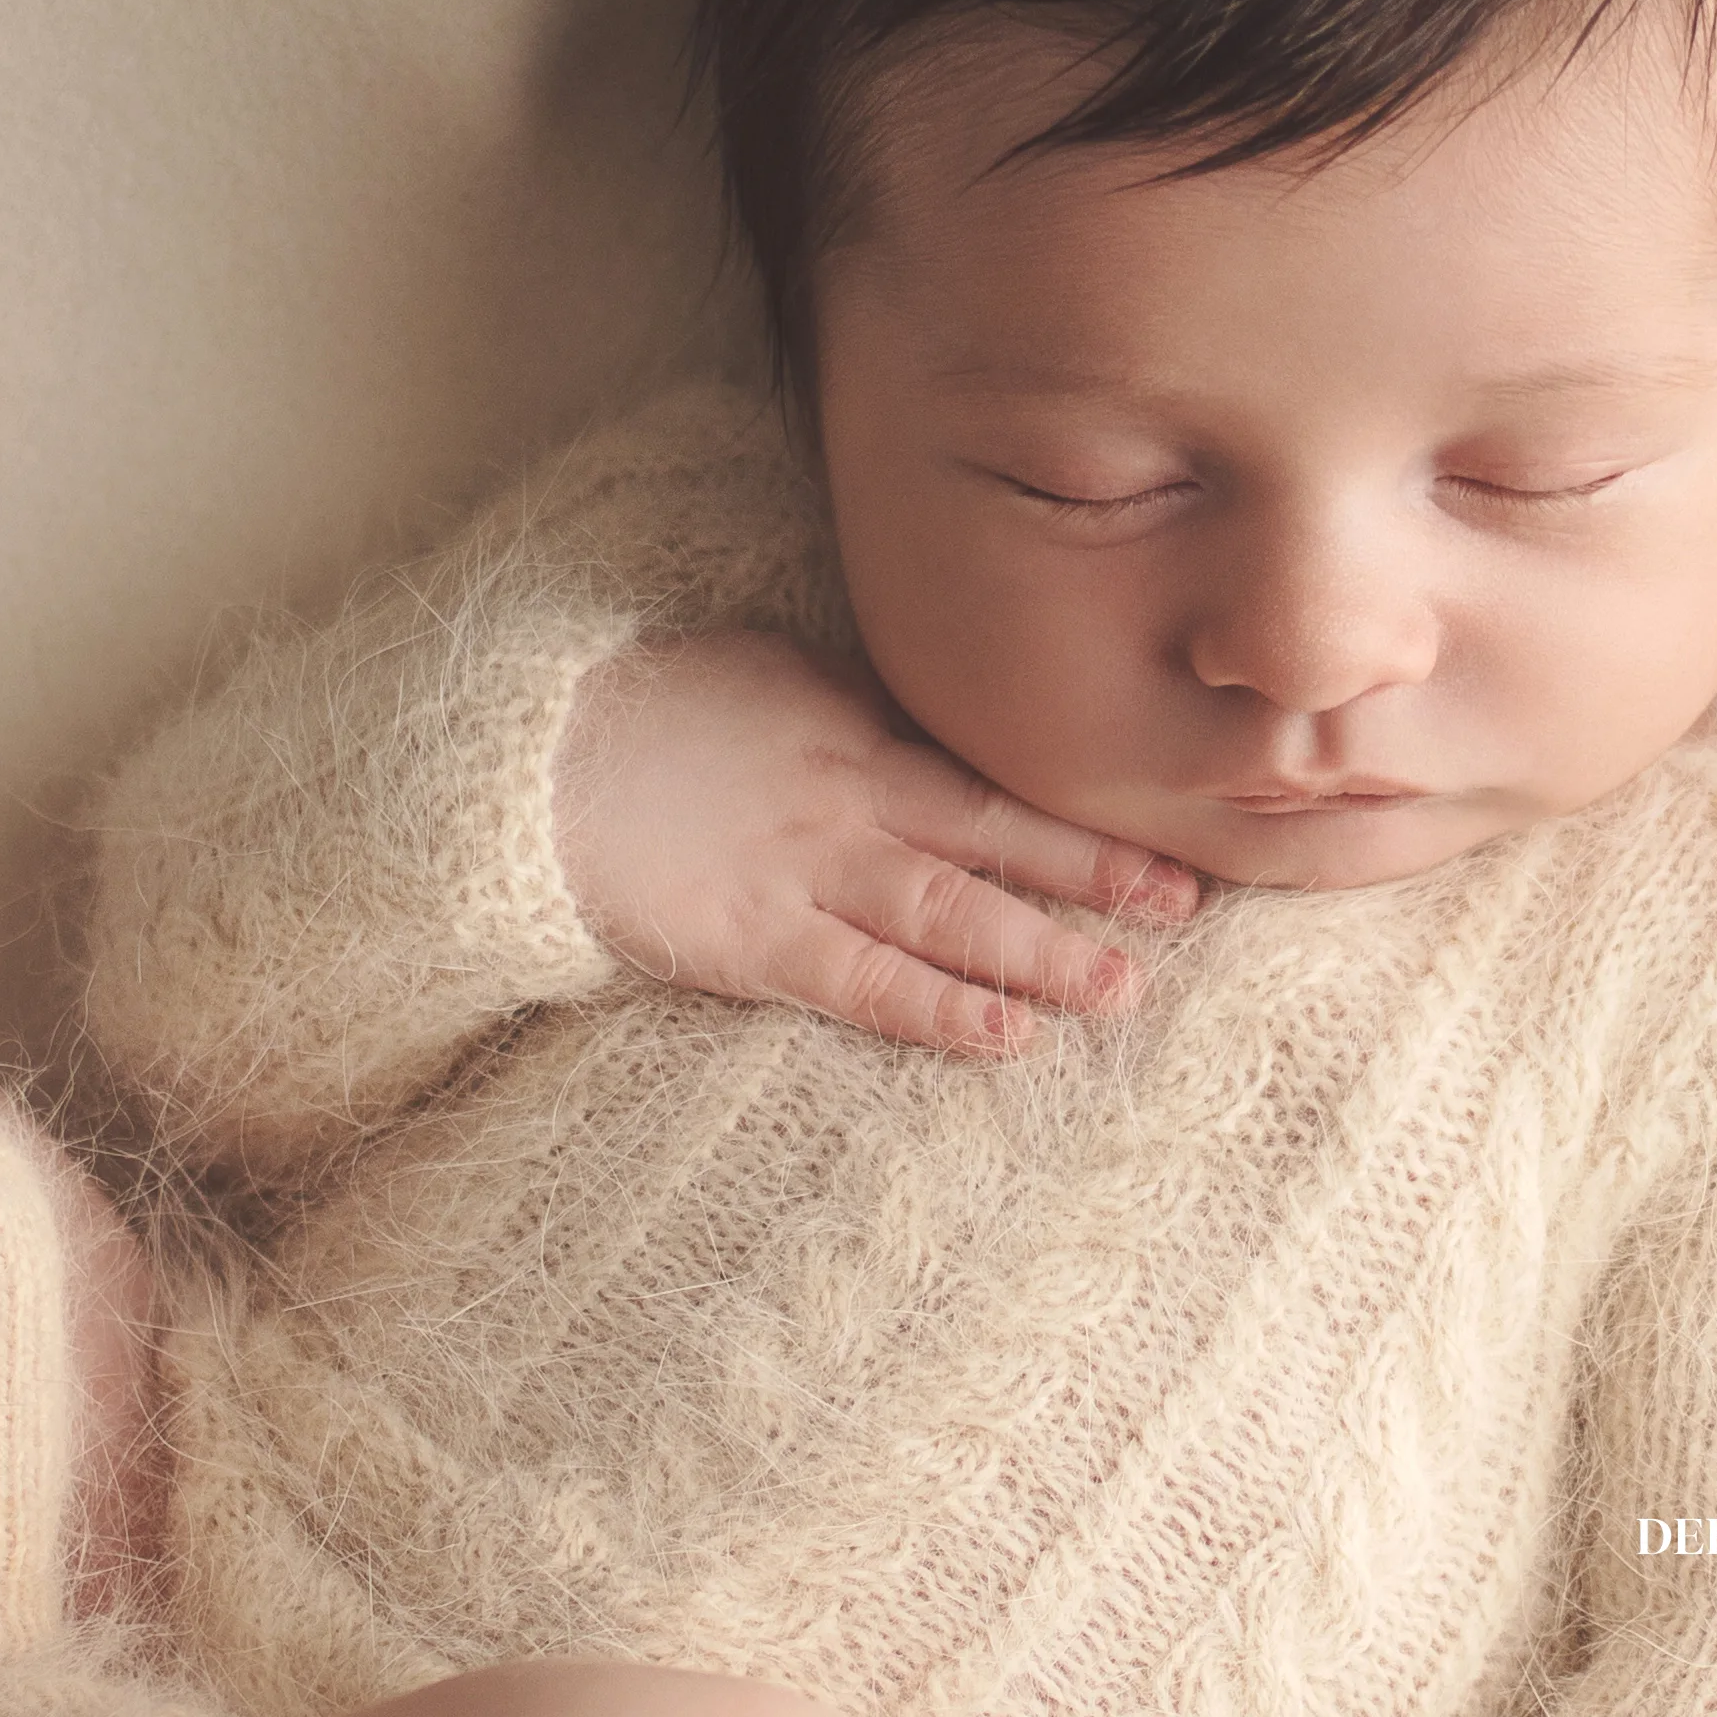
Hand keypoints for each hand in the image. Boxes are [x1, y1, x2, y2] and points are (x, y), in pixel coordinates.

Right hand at [557, 626, 1199, 1059]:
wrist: (530, 759)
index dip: (1078, 806)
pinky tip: (1006, 1038)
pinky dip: (938, 1011)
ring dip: (1040, 951)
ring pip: (950, 914)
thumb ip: (856, 710)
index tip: (1166, 825)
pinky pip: (863, 983)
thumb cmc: (646, 714)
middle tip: (1187, 904)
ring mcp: (806, 871)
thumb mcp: (768, 678)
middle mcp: (851, 799)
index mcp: (857, 732)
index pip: (991, 774)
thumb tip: (932, 724)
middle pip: (996, 835)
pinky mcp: (754, 940)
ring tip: (1121, 990)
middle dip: (1094, 871)